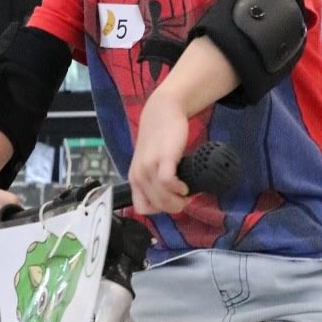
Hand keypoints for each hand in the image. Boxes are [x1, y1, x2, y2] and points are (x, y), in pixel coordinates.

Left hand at [129, 93, 189, 213]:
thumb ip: (154, 177)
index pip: (142, 208)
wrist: (162, 112)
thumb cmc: (160, 137)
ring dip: (178, 201)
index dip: (159, 210)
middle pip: (156, 206)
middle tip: (185, 199)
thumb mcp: (150, 161)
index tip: (172, 201)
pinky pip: (168, 183)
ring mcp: (149, 167)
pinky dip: (179, 189)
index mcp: (134, 178)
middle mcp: (138, 175)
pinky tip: (185, 185)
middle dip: (174, 207)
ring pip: (163, 199)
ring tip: (187, 193)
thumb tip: (170, 196)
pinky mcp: (162, 159)